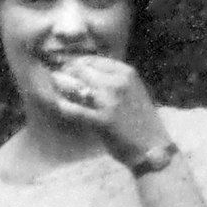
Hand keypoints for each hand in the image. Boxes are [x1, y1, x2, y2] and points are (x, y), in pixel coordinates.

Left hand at [48, 54, 171, 163]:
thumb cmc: (139, 120)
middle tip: (55, 79)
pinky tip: (58, 105)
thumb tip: (83, 72)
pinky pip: (74, 110)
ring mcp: (110, 101)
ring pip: (75, 87)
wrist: (152, 146)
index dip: (75, 64)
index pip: (92, 60)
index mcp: (127, 73)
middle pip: (81, 70)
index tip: (66, 69)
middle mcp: (118, 83)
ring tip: (53, 88)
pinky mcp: (102, 120)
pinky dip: (63, 107)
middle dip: (66, 73)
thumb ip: (111, 80)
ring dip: (61, 87)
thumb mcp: (131, 91)